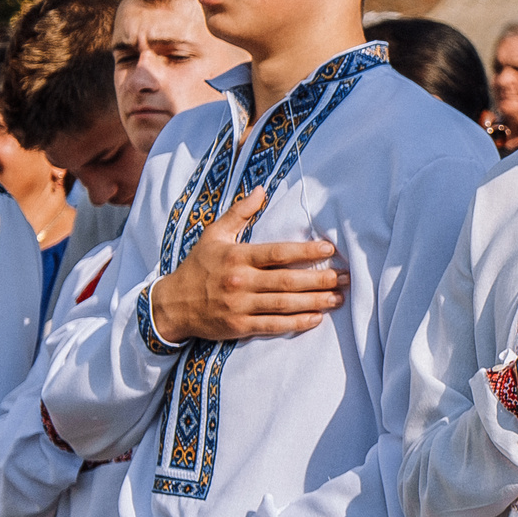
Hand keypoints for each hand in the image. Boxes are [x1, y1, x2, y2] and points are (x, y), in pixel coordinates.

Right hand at [147, 187, 343, 344]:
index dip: (305, 252)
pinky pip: (274, 326)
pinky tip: (317, 318)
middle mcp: (240, 281)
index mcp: (237, 257)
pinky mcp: (239, 326)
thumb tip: (261, 189)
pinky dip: (297, 323)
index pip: (277, 253)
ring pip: (285, 304)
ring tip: (339, 297)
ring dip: (315, 301)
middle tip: (345, 277)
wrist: (171, 305)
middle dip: (320, 279)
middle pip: (287, 281)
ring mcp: (240, 306)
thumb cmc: (198, 267)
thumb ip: (239, 213)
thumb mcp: (213, 235)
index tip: (329, 249)